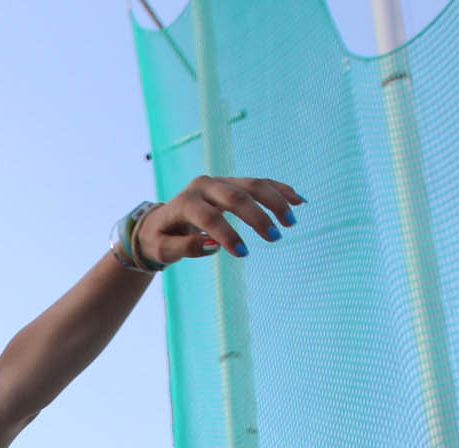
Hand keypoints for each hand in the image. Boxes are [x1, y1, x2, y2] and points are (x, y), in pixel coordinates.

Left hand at [135, 175, 302, 266]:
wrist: (160, 221)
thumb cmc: (160, 239)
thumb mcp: (162, 249)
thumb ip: (184, 248)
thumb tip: (213, 246)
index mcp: (184, 202)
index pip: (209, 217)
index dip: (226, 234)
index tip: (243, 253)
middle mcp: (203, 186)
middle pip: (235, 196)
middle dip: (256, 216)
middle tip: (274, 237)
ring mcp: (219, 182)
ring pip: (252, 185)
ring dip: (274, 201)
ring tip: (290, 221)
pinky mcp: (231, 183)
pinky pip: (259, 183)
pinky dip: (279, 190)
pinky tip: (298, 200)